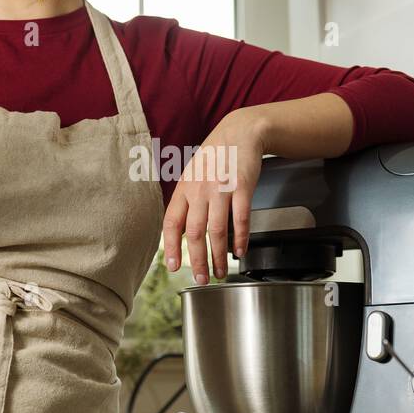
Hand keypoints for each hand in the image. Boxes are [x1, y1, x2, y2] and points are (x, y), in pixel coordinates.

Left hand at [161, 110, 266, 283]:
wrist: (239, 132)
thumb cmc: (216, 157)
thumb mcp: (193, 175)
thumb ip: (187, 201)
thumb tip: (182, 231)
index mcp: (184, 189)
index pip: (172, 223)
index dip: (171, 247)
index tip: (172, 266)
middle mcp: (200, 190)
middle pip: (195, 233)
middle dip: (197, 261)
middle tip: (200, 279)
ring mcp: (221, 189)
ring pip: (217, 231)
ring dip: (218, 256)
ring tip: (220, 272)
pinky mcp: (242, 187)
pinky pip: (240, 219)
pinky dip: (240, 239)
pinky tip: (240, 252)